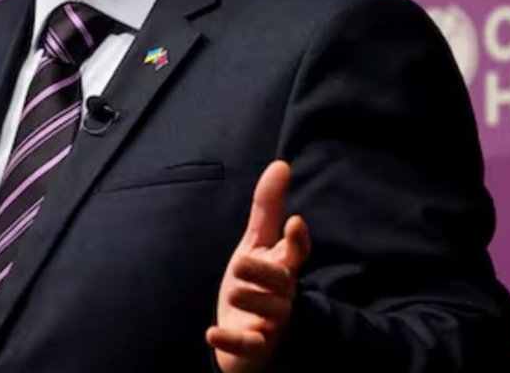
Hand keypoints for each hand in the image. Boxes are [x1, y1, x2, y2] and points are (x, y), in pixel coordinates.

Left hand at [207, 160, 311, 372]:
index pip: (297, 253)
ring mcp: (269, 322)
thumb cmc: (254, 282)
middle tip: (241, 262)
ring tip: (233, 290)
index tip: (294, 222)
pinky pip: (248, 344)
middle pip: (281, 282)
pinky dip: (231, 340)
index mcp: (282, 267)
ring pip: (269, 311)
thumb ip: (268, 207)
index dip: (298, 240)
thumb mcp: (256, 243)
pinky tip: (211, 333)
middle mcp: (281, 294)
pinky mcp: (254, 346)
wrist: (245, 336)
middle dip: (264, 271)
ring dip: (250, 300)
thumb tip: (281, 164)